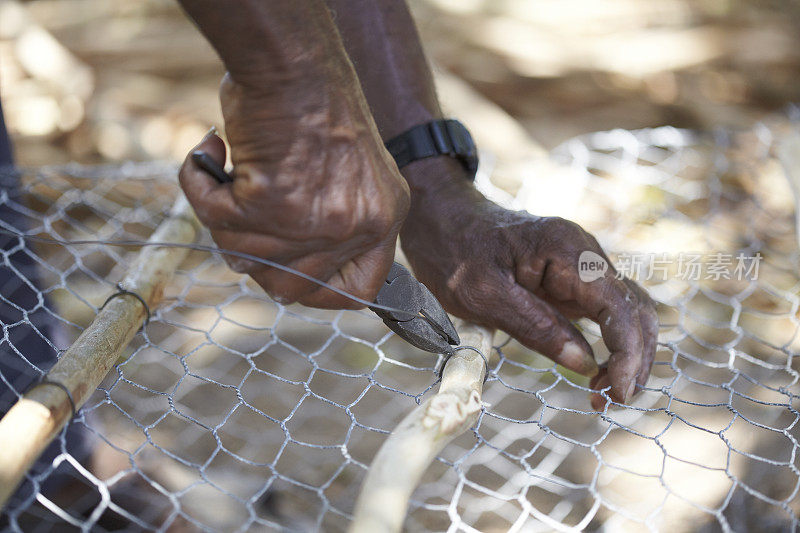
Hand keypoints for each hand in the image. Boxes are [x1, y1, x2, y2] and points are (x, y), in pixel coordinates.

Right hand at [179, 73, 408, 308]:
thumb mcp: (352, 174)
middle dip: (257, 254)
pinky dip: (199, 185)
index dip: (318, 290)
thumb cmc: (315, 107)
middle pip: (289, 286)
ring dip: (225, 215)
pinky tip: (211, 155)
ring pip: (244, 257)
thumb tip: (282, 277)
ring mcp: (315, 220)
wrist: (295, 62)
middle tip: (246, 213)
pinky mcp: (270, 204)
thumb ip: (336, 225)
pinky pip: (213, 218)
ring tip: (232, 169)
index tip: (288, 272)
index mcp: (382, 219)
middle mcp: (355, 225)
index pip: (358, 290)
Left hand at [400, 163, 657, 407]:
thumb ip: (535, 326)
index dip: (627, 354)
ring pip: (627, 311)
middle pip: (636, 309)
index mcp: (567, 251)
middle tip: (612, 400)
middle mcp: (585, 254)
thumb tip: (584, 364)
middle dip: (635, 358)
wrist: (439, 215)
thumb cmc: (453, 250)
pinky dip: (611, 343)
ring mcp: (581, 266)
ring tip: (605, 392)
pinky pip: (605, 312)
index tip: (616, 393)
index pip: (619, 307)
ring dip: (628, 353)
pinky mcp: (571, 279)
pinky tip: (596, 370)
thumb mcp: (482, 294)